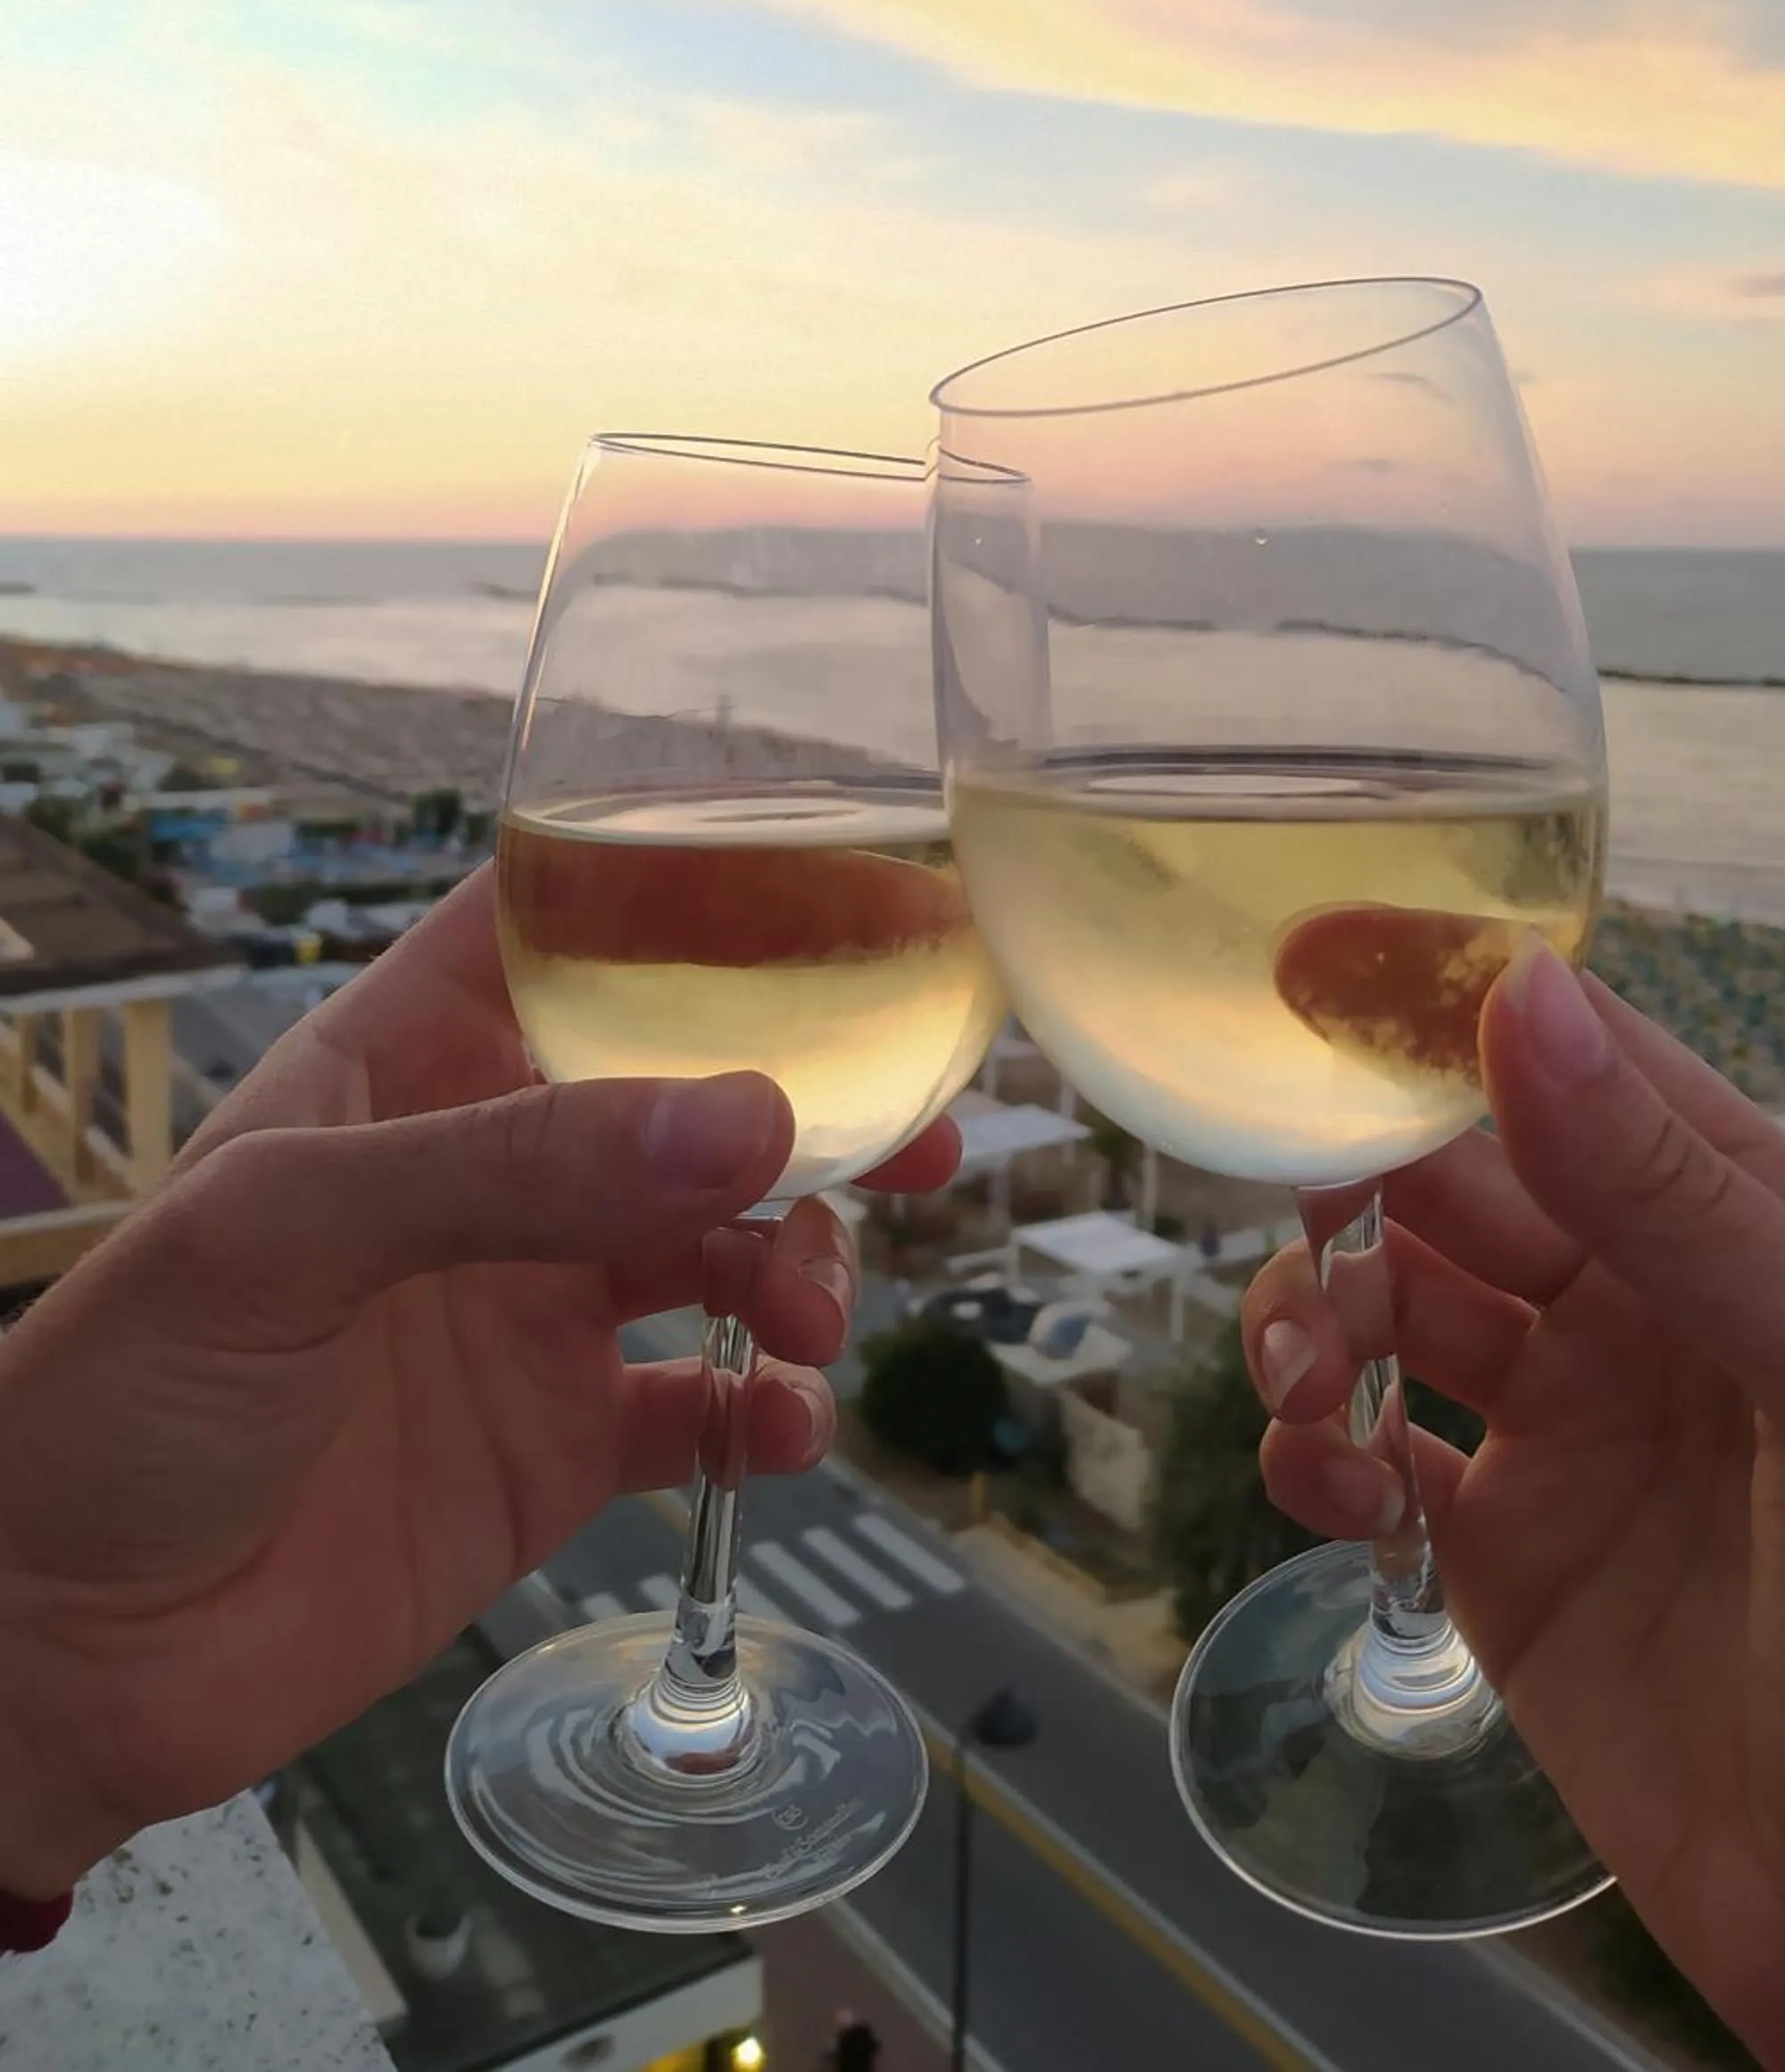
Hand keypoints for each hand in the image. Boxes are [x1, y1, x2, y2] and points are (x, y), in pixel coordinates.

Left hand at [0, 871, 958, 1898]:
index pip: (560, 928)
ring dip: (801, 1262)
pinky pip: (702, 1407)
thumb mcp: (290, 1234)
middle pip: (687, 1090)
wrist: (60, 1661)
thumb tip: (754, 1118)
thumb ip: (518, 1165)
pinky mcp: (558, 1449)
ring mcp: (529, 1310)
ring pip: (722, 1243)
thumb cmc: (123, 1400)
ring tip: (810, 1316)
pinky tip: (780, 1425)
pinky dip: (766, 1410)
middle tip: (925, 1133)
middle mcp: (489, 1172)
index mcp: (407, 1067)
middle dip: (812, 1101)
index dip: (687, 896)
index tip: (838, 896)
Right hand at [1245, 944, 1784, 2071]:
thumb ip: (1683, 1200)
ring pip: (1390, 1303)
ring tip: (1309, 1378)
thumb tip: (1520, 1004)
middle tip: (1306, 1223)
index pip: (1577, 1063)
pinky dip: (1315, 1449)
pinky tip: (1328, 1483)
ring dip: (1315, 1311)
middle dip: (1355, 1181)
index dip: (1442, 1008)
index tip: (1303, 966)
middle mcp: (1648, 1311)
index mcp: (1749, 1229)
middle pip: (1452, 1178)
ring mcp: (1569, 1430)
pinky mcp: (1502, 1556)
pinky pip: (1368, 1453)